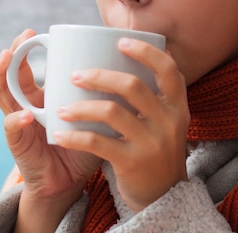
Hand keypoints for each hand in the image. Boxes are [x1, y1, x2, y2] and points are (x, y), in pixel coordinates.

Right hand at [0, 30, 102, 229]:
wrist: (70, 182)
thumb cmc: (86, 146)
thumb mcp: (95, 115)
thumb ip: (107, 95)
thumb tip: (137, 68)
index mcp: (43, 96)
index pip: (29, 67)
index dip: (28, 48)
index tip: (38, 31)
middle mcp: (27, 105)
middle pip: (11, 74)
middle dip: (13, 52)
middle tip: (24, 36)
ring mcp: (19, 123)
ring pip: (2, 94)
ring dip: (2, 74)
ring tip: (6, 57)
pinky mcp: (19, 145)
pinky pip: (12, 130)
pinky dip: (16, 122)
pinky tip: (25, 115)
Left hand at [53, 37, 190, 211]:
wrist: (164, 196)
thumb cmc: (157, 149)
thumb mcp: (168, 121)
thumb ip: (155, 95)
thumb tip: (134, 56)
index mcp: (177, 106)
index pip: (168, 70)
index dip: (146, 52)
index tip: (121, 41)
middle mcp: (168, 121)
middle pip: (132, 86)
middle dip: (99, 76)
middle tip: (76, 75)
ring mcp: (151, 142)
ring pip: (111, 112)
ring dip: (81, 106)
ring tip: (61, 108)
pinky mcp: (132, 163)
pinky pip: (97, 142)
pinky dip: (74, 136)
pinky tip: (59, 134)